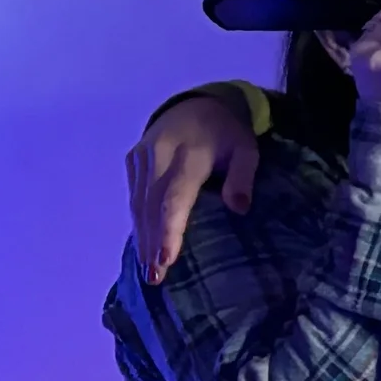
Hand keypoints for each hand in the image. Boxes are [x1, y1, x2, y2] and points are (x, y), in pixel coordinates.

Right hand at [130, 96, 258, 284]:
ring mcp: (142, 157)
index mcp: (188, 154)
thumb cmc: (227, 132)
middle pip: (151, 205)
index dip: (169, 230)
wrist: (197, 102)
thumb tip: (239, 209)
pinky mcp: (133, 160)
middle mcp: (158, 155)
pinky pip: (133, 195)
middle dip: (151, 242)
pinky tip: (142, 244)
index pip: (174, 197)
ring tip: (147, 270)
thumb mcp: (246, 148)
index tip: (166, 258)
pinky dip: (137, 221)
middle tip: (154, 278)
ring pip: (138, 202)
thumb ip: (243, 176)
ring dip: (141, 236)